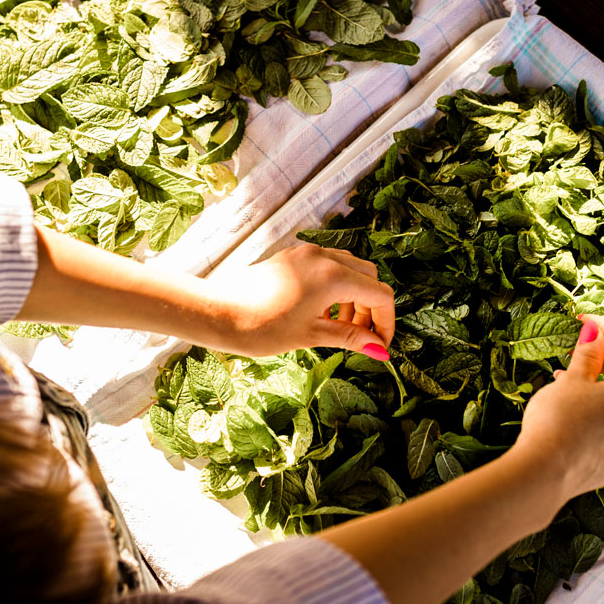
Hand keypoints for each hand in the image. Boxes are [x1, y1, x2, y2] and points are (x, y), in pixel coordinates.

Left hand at [203, 243, 394, 357]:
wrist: (217, 312)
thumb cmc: (260, 327)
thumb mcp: (311, 335)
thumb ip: (350, 337)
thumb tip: (379, 350)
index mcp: (333, 275)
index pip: (380, 294)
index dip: (386, 322)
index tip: (380, 345)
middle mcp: (323, 257)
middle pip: (367, 278)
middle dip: (370, 308)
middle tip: (361, 337)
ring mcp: (306, 254)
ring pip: (348, 270)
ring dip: (353, 298)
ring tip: (339, 328)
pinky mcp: (292, 257)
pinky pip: (327, 267)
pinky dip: (334, 289)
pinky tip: (321, 314)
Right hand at [511, 314, 603, 499]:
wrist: (544, 472)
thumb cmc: (560, 420)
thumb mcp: (573, 379)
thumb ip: (588, 353)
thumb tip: (594, 333)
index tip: (586, 321)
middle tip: (578, 345)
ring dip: (599, 386)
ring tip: (567, 376)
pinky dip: (597, 412)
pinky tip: (571, 407)